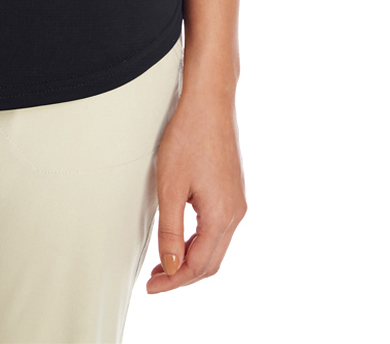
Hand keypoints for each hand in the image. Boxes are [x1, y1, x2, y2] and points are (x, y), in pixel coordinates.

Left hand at [146, 92, 246, 291]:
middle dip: (183, 275)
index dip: (174, 281)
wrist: (209, 102)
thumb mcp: (170, 187)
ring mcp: (237, 202)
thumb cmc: (189, 137)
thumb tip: (171, 265)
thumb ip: (170, 231)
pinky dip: (199, 241)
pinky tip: (181, 238)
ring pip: (216, 246)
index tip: (152, 287)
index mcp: (222, 217)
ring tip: (164, 263)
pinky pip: (219, 229)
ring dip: (191, 259)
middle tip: (155, 281)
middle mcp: (235, 213)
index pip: (198, 265)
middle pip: (211, 262)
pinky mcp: (233, 191)